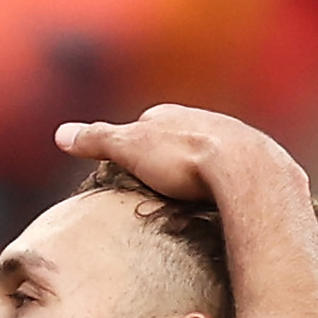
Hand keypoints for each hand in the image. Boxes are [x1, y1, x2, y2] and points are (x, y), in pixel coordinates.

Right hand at [56, 103, 298, 205]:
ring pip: (209, 154)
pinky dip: (223, 184)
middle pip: (177, 138)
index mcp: (170, 115)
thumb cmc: (183, 158)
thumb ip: (97, 140)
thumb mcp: (129, 148)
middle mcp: (202, 120)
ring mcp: (233, 139)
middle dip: (167, 157)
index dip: (131, 147)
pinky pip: (234, 173)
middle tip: (155, 186)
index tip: (125, 168)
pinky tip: (220, 202)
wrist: (245, 169)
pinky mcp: (256, 162)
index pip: (143, 126)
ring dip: (199, 170)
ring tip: (188, 198)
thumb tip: (60, 134)